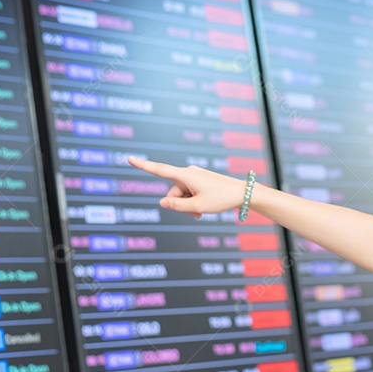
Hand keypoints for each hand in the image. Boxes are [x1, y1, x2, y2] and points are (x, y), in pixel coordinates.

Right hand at [128, 156, 246, 216]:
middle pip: (172, 193)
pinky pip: (189, 193)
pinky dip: (193, 202)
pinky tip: (204, 207)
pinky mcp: (199, 181)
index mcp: (185, 175)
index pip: (159, 170)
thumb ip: (177, 206)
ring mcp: (194, 177)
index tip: (129, 159)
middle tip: (197, 212)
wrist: (242, 193)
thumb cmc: (221, 198)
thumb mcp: (197, 206)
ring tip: (202, 211)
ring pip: (181, 195)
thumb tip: (161, 202)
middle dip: (179, 205)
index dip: (143, 166)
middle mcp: (188, 173)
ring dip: (188, 206)